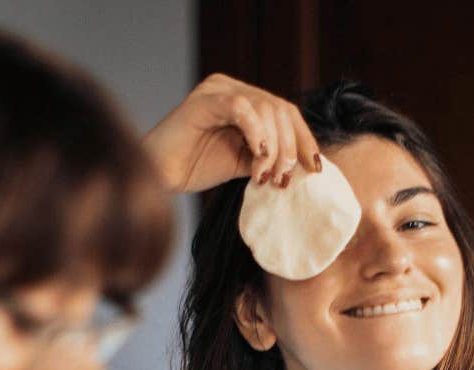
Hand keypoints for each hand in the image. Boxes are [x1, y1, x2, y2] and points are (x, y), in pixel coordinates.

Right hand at [141, 73, 322, 192]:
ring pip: (266, 107)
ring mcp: (217, 90)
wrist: (158, 175)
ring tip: (265, 175)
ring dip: (274, 146)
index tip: (315, 168)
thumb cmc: (195, 168)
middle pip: (280, 108)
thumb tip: (306, 164)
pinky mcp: (204, 100)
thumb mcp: (244, 162)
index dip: (304, 139)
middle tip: (283, 178)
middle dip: (291, 146)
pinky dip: (256, 133)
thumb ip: (270, 155)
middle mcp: (230, 87)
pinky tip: (257, 157)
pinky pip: (241, 108)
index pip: (285, 111)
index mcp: (242, 99)